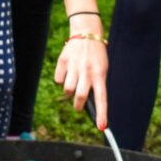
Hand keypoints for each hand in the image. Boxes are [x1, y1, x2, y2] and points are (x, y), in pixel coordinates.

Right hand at [54, 14, 108, 129]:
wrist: (87, 32)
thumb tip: (86, 103)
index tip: (102, 127)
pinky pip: (58, 79)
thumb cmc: (96, 55)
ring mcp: (74, 66)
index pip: (102, 98)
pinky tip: (67, 72)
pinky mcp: (63, 61)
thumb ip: (96, 84)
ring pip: (67, 90)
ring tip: (73, 84)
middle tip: (78, 105)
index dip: (102, 114)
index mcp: (100, 74)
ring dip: (69, 92)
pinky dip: (61, 80)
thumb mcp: (102, 68)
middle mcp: (87, 71)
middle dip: (78, 105)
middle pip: (80, 96)